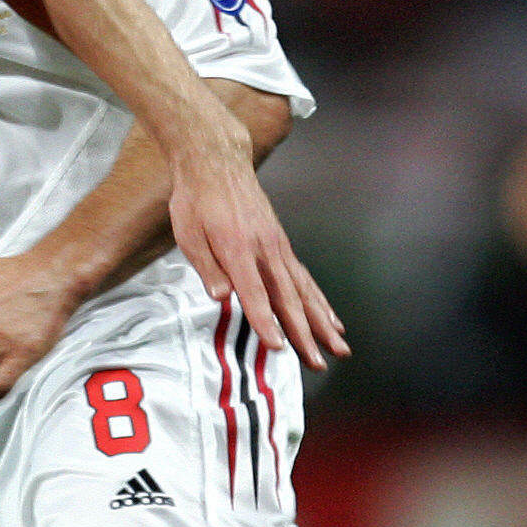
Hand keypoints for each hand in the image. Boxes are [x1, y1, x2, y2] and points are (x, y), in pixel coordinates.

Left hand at [166, 131, 348, 369]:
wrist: (217, 164)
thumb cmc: (196, 200)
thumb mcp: (188, 232)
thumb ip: (206, 266)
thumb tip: (220, 296)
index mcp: (238, 249)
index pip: (255, 294)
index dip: (266, 322)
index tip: (278, 347)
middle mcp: (265, 250)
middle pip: (288, 298)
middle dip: (304, 333)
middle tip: (318, 362)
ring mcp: (278, 248)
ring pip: (305, 291)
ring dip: (322, 322)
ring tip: (339, 347)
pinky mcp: (282, 246)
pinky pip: (305, 278)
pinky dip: (320, 300)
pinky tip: (331, 318)